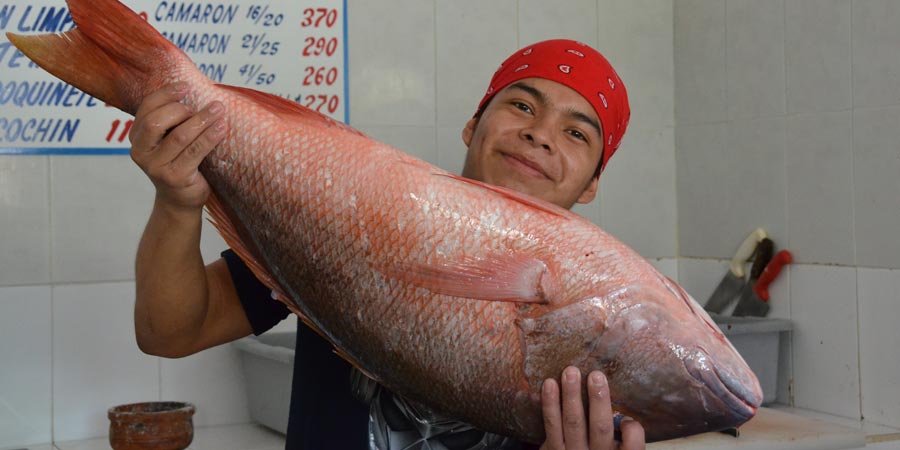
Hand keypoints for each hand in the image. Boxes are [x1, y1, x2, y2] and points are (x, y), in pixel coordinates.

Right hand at [129, 82, 226, 211]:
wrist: (181, 199)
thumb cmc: (180, 163)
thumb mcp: (170, 140)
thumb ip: (173, 121)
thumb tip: (195, 92)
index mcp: (137, 137)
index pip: (146, 108)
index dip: (165, 94)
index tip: (186, 87)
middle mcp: (141, 151)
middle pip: (156, 122)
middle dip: (182, 110)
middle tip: (205, 108)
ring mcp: (156, 166)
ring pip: (179, 136)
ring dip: (202, 120)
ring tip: (218, 110)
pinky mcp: (174, 177)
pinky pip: (194, 152)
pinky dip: (209, 137)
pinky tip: (222, 128)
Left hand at [539, 366, 644, 449]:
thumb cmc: (596, 449)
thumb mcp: (614, 446)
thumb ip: (621, 432)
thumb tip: (623, 408)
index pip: (633, 446)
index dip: (633, 430)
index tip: (627, 418)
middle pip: (600, 428)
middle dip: (598, 399)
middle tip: (596, 375)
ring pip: (573, 422)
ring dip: (571, 394)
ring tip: (571, 372)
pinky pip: (551, 425)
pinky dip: (550, 403)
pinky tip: (549, 384)